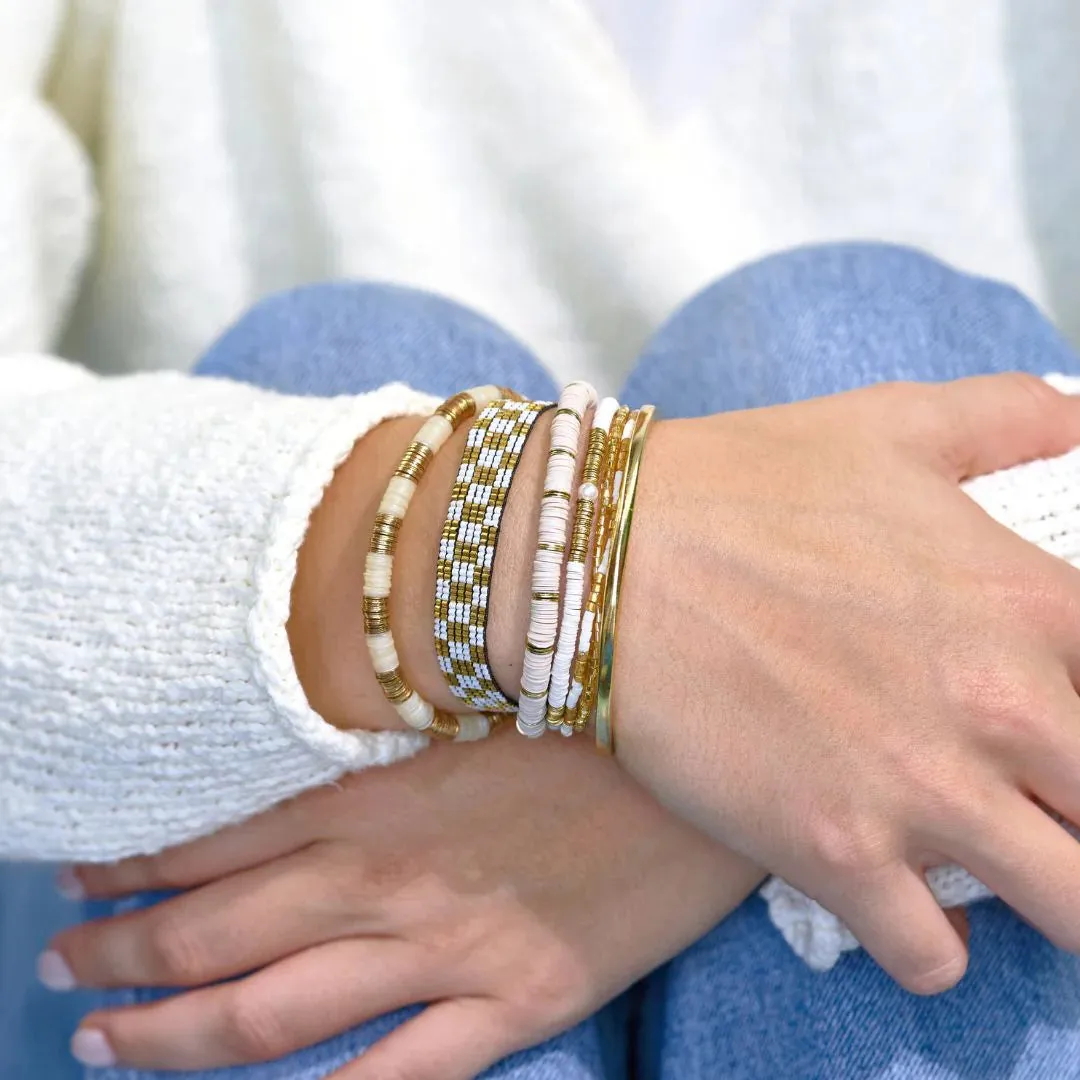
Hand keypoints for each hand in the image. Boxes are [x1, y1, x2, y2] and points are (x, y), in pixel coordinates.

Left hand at [50, 734, 761, 1076]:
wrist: (707, 750)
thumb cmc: (590, 709)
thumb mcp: (474, 695)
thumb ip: (384, 726)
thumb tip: (304, 737)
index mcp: (377, 792)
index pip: (216, 839)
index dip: (134, 866)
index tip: (83, 874)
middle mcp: (388, 875)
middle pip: (215, 936)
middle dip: (121, 956)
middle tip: (63, 963)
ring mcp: (448, 947)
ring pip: (271, 1015)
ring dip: (169, 1036)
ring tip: (103, 1040)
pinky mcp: (521, 999)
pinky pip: (400, 1078)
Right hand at [613, 373, 1079, 993]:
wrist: (603, 555)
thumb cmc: (741, 483)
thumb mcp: (887, 424)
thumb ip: (1008, 415)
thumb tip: (1079, 419)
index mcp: (1033, 601)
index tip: (1053, 723)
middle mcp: (1002, 705)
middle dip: (1079, 808)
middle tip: (1028, 792)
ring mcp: (922, 791)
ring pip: (1072, 911)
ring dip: (1044, 893)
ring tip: (990, 861)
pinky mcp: (833, 854)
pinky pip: (932, 958)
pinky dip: (927, 943)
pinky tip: (896, 894)